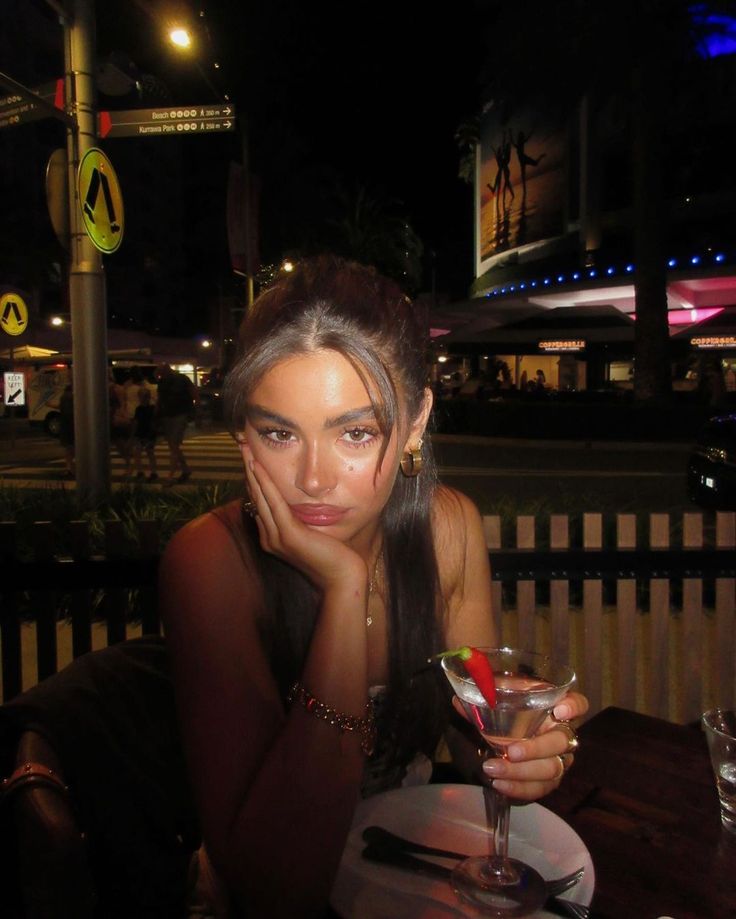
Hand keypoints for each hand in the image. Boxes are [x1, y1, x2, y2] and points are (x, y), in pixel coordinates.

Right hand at [242, 443, 366, 592]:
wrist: (341, 579)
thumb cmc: (333, 556)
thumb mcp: (311, 534)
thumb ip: (299, 520)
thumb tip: (293, 504)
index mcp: (272, 537)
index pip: (259, 502)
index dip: (254, 479)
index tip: (251, 458)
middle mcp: (268, 537)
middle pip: (255, 496)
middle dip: (249, 470)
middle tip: (242, 446)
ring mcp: (276, 537)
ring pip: (260, 497)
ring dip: (252, 471)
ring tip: (245, 450)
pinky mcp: (288, 535)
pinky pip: (273, 503)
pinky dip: (265, 483)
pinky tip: (258, 467)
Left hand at [455, 691, 588, 800]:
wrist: (504, 735)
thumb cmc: (506, 711)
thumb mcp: (495, 702)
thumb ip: (481, 701)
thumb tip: (457, 703)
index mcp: (554, 707)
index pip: (578, 703)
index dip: (574, 706)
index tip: (559, 710)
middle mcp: (562, 733)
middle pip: (562, 742)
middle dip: (537, 748)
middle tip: (511, 751)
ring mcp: (559, 759)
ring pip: (552, 769)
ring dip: (522, 772)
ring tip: (493, 769)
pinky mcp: (548, 780)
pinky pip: (540, 789)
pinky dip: (519, 788)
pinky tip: (499, 784)